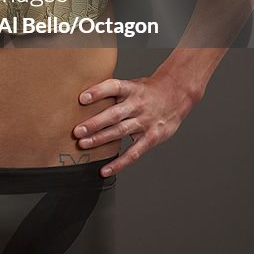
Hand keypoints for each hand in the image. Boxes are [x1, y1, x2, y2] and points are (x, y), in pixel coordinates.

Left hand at [73, 73, 198, 176]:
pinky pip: (134, 153)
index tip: (82, 98)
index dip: (98, 92)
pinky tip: (105, 170)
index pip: (114, 87)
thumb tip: (85, 97)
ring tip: (84, 144)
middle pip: (114, 114)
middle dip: (94, 123)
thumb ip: (114, 91)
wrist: (176, 94)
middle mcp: (138, 105)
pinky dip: (119, 163)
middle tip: (77, 131)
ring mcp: (145, 122)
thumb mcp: (132, 84)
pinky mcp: (151, 137)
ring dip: (101, 139)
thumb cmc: (148, 90)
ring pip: (120, 132)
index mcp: (132, 89)